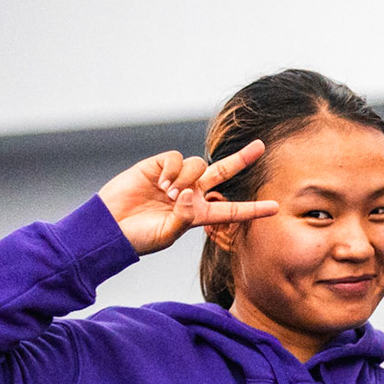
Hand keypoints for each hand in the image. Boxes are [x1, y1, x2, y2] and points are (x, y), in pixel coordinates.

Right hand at [96, 141, 272, 255]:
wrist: (108, 226)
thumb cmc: (139, 237)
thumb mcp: (167, 234)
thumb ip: (184, 217)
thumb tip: (191, 194)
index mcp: (198, 214)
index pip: (231, 210)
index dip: (252, 209)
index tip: (276, 207)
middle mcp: (191, 194)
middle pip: (222, 173)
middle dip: (241, 159)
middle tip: (261, 146)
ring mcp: (175, 179)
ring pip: (198, 165)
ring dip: (187, 178)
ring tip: (168, 194)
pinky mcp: (157, 166)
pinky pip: (175, 157)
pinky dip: (172, 169)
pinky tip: (160, 182)